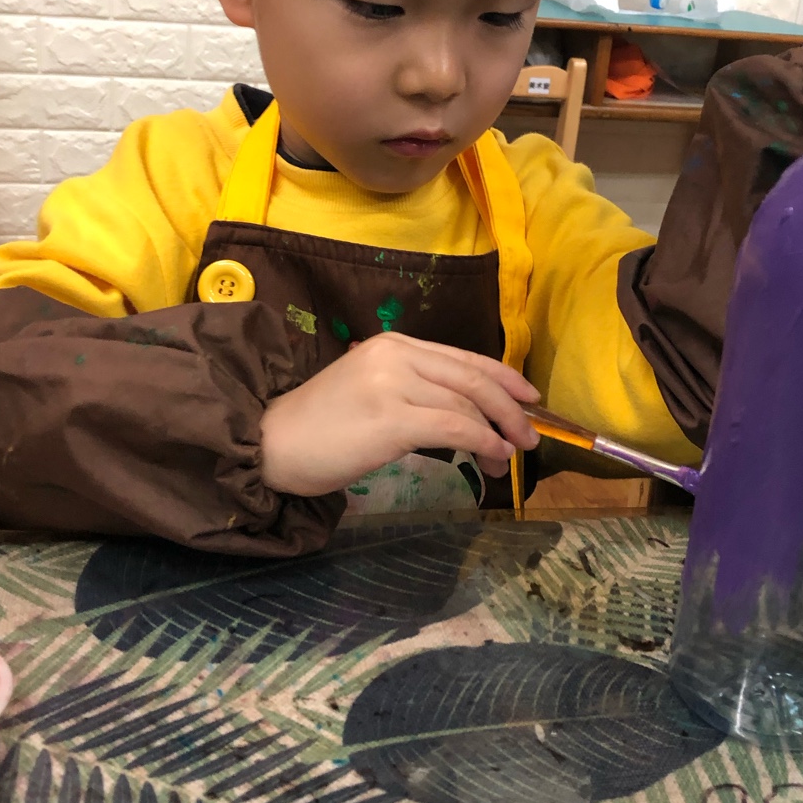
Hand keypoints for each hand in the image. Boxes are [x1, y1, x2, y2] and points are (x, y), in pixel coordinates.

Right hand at [259, 332, 540, 495]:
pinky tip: (492, 458)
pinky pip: (454, 428)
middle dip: (510, 406)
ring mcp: (393, 385)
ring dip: (498, 432)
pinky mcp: (392, 420)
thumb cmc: (318, 425)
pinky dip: (482, 443)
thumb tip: (463, 411)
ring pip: (468, 404)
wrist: (270, 444)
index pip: (462, 357)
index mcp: (392, 344)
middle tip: (531, 434)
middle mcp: (395, 356)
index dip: (502, 376)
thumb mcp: (369, 389)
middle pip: (472, 378)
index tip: (528, 397)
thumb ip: (411, 387)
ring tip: (510, 456)